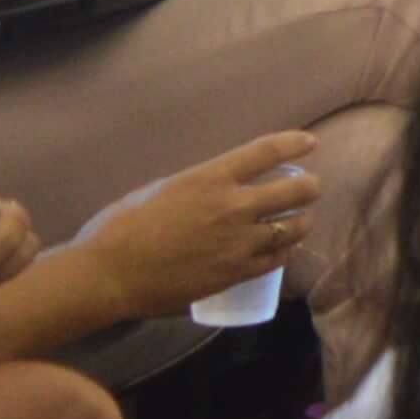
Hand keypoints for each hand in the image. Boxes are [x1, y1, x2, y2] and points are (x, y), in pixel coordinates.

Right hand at [81, 133, 318, 317]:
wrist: (109, 275)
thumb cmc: (121, 227)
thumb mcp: (161, 189)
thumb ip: (197, 186)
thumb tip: (217, 187)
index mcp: (209, 178)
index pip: (267, 152)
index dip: (295, 143)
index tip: (310, 143)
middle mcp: (232, 207)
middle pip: (297, 190)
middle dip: (309, 187)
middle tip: (309, 188)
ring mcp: (239, 242)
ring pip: (293, 228)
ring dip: (301, 221)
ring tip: (299, 220)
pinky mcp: (237, 273)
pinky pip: (276, 260)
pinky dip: (284, 252)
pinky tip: (282, 249)